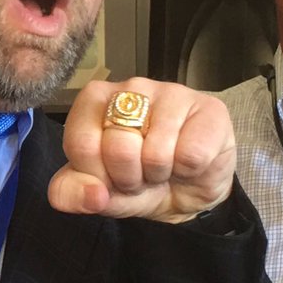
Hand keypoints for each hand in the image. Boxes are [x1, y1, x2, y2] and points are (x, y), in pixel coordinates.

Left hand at [49, 77, 235, 222]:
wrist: (187, 194)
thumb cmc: (138, 182)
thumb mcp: (98, 193)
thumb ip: (72, 193)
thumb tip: (93, 194)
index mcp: (94, 100)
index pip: (81, 143)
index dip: (97, 174)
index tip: (109, 176)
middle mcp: (131, 88)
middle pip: (118, 147)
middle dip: (129, 177)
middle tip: (140, 174)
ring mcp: (172, 92)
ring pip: (156, 154)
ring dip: (160, 175)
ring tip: (164, 168)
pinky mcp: (209, 108)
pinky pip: (191, 155)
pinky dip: (190, 171)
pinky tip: (189, 162)